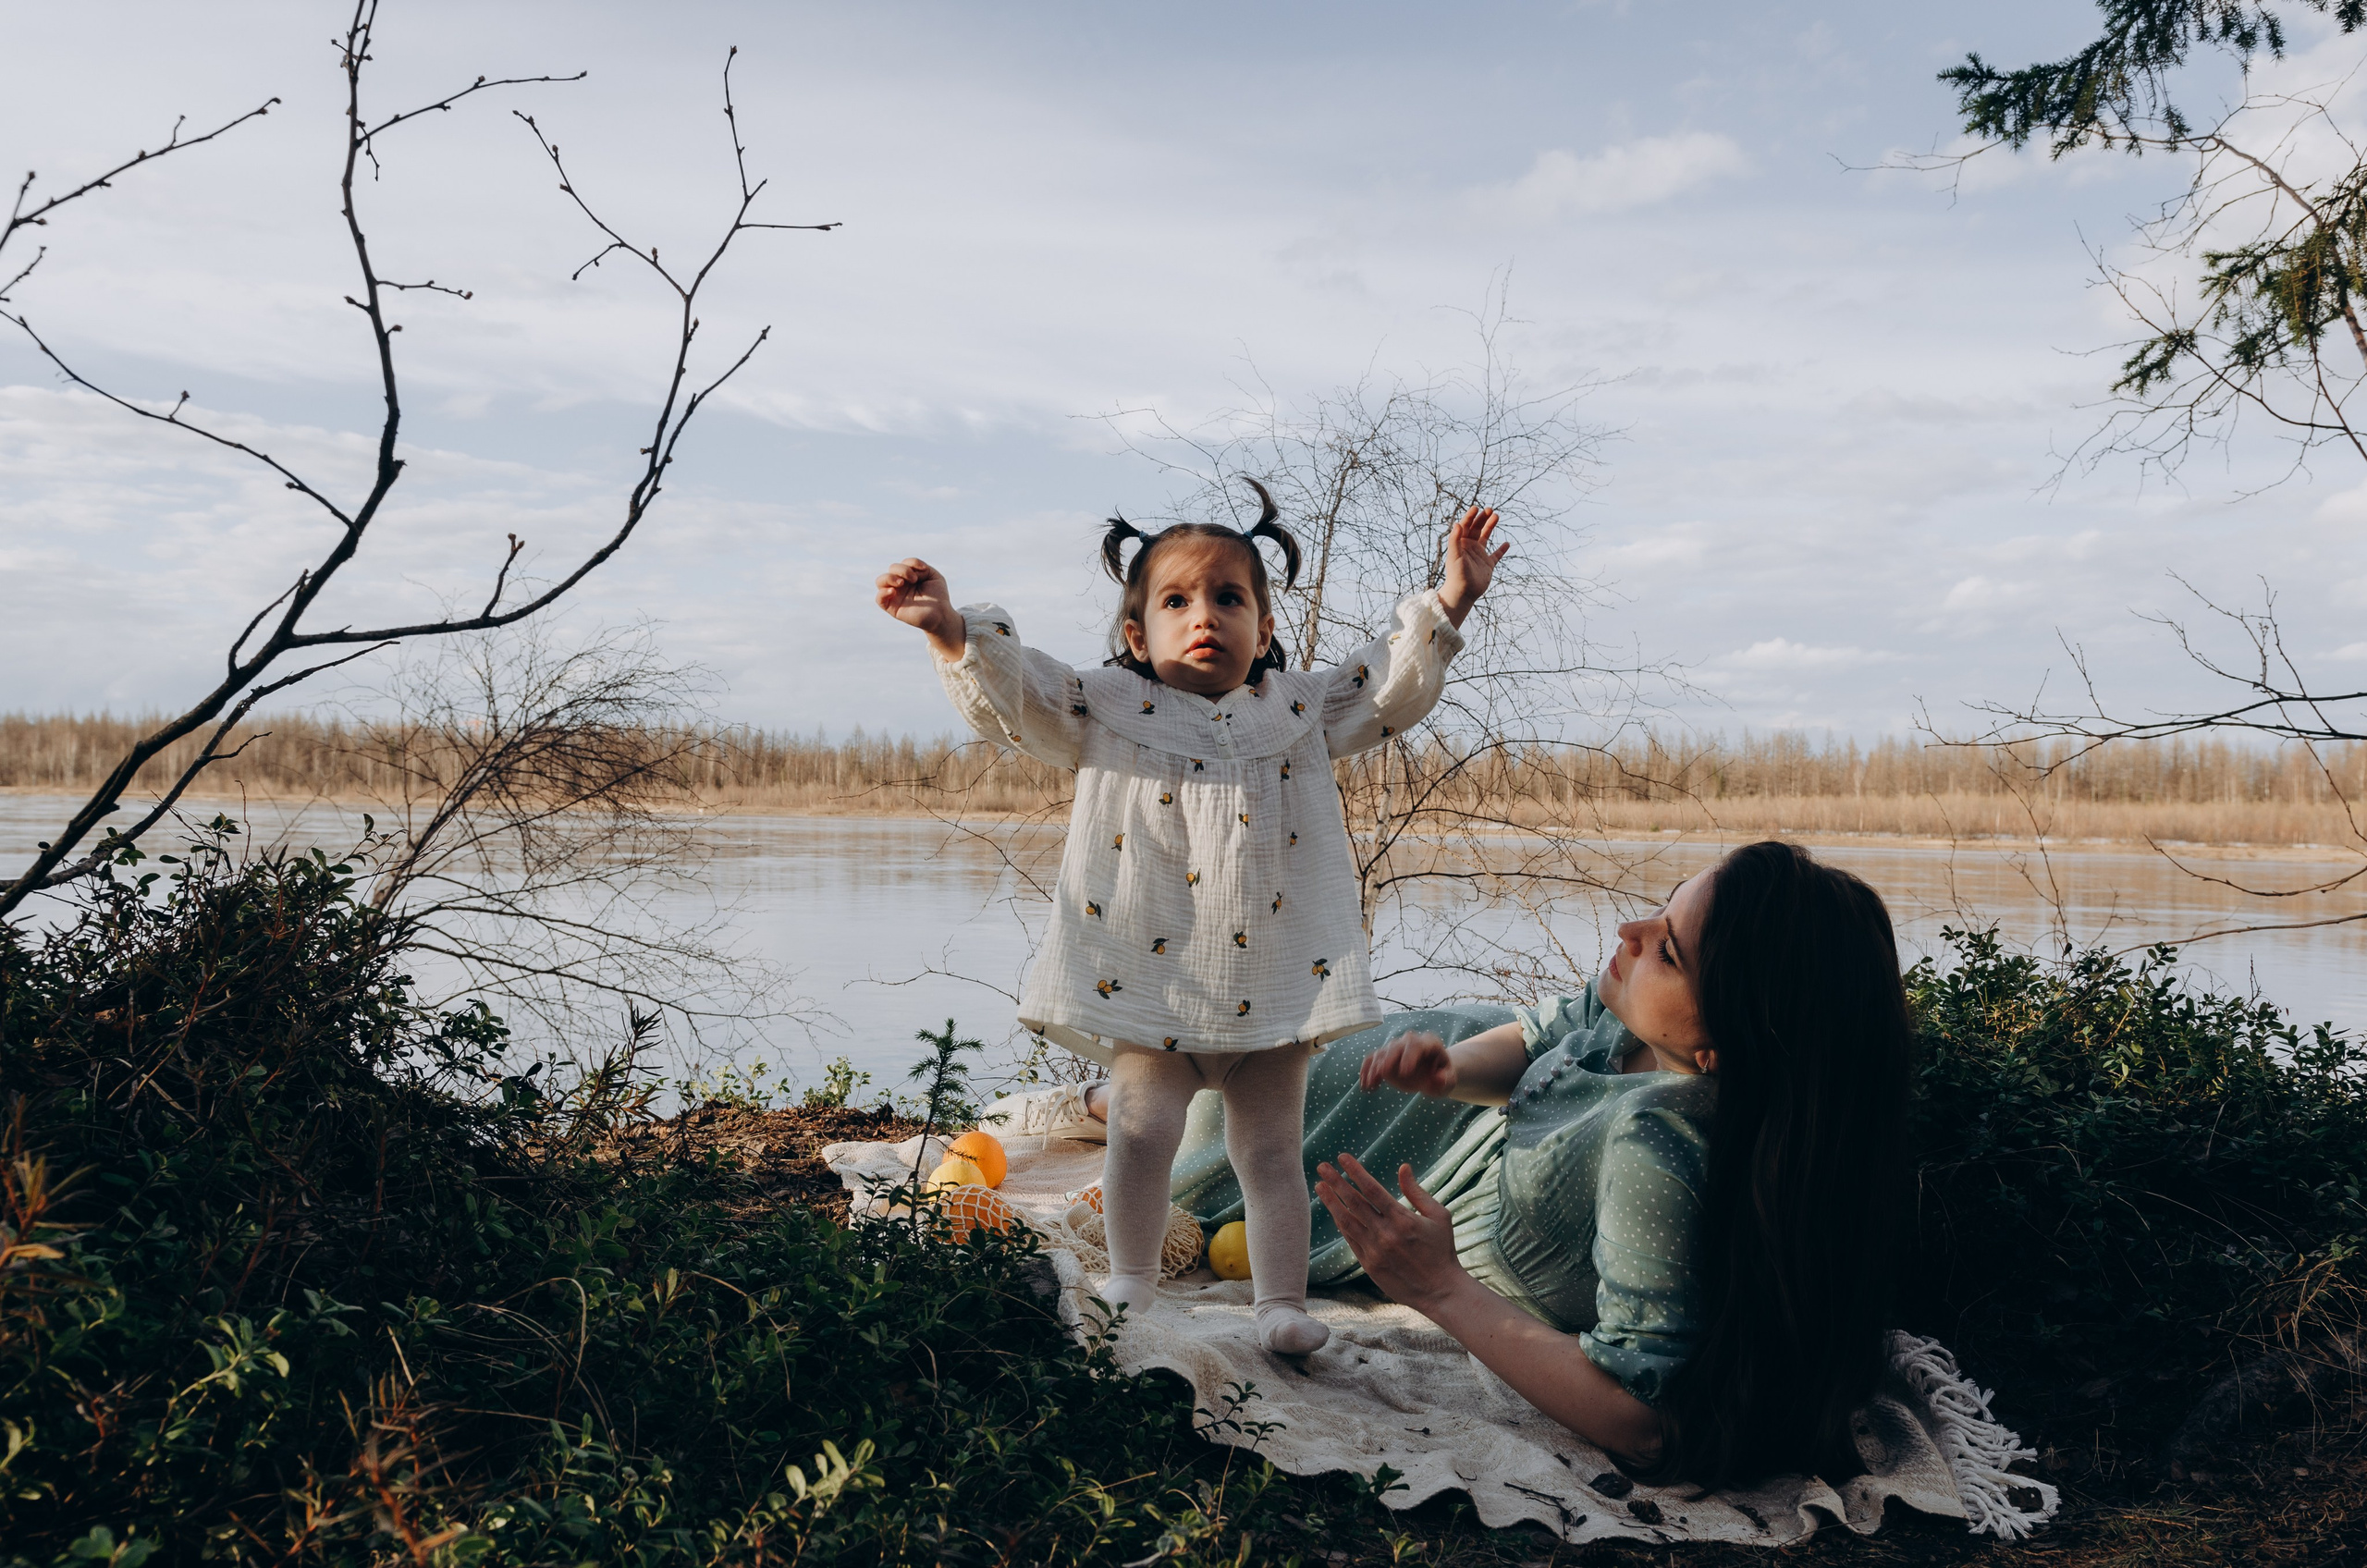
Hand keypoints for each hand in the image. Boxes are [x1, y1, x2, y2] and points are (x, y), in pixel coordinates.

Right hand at [876, 557, 964, 658]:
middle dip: (902, 569)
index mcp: (909, 576)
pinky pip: (879, 599)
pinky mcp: (892, 608)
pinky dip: (883, 593)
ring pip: (880, 581)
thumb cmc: (938, 595)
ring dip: (890, 577)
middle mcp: (900, 585)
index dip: (912, 563)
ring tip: (901, 583)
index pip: (903, 563)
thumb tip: (908, 570)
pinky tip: (893, 591)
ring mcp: (895, 595)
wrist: (941, 614)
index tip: (924, 569)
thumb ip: (919, 567)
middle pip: (891, 569)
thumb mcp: (932, 574)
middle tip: (914, 579)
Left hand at [1314, 1153, 1464, 1314]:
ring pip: (1347, 1222)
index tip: (1342, 1157)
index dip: (1356, 1172)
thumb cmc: (1441, 1250)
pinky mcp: (1370, 1265)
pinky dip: (1341, 1224)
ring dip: (1331, 1203)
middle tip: (1322, 1167)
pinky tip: (1334, 1211)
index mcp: (1403, 1220)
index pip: (1373, 1190)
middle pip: (1355, 1203)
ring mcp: (1376, 1251)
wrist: (1440, 1291)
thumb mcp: (1439, 1216)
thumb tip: (1403, 1167)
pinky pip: (1351, 1240)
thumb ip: (1418, 1192)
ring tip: (1319, 1186)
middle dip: (1336, 1183)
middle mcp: (1386, 1234)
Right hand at [1358, 1030, 1458, 1097]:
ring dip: (1374, 1068)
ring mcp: (1397, 1047)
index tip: (1405, 1073)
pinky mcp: (1386, 1056)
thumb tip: (1439, 1078)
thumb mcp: (1450, 1080)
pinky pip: (1372, 1059)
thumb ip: (1447, 1080)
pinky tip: (1365, 1085)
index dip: (1410, 1057)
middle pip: (1396, 1046)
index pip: (1417, 1045)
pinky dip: (1367, 1071)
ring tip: (1370, 1085)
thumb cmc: (1443, 1076)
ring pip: (1382, 1052)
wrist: (1433, 1072)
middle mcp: (1410, 1041)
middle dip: (1388, 1059)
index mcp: (1429, 1043)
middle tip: (1383, 1074)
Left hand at [1437, 506, 1507, 627]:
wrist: (1462, 593)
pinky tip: (1507, 544)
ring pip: (1486, 537)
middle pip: (1476, 528)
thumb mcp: (1455, 556)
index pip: (1466, 526)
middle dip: (1482, 518)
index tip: (1476, 508)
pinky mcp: (1488, 565)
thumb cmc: (1456, 575)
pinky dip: (1502, 550)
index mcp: (1461, 543)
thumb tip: (1458, 524)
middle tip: (1489, 510)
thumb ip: (1455, 540)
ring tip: (1496, 516)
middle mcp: (1470, 547)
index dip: (1470, 516)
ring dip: (1490, 526)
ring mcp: (1479, 555)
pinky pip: (1496, 555)